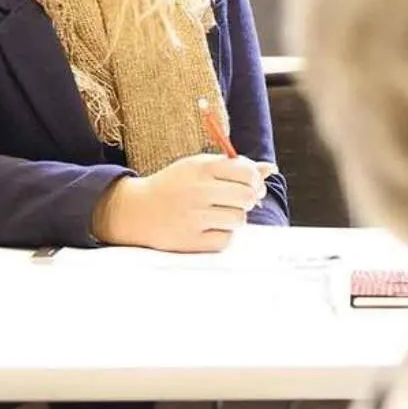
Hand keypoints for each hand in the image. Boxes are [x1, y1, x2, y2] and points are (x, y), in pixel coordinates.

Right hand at [93, 154, 267, 253]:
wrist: (136, 211)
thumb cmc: (175, 186)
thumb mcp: (200, 167)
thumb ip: (235, 167)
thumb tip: (271, 168)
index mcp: (201, 168)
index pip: (246, 171)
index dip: (256, 179)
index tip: (253, 184)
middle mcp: (197, 191)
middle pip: (247, 196)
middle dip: (251, 199)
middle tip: (242, 201)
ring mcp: (192, 218)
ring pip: (239, 219)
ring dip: (236, 217)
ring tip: (221, 214)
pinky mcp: (189, 241)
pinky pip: (225, 239)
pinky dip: (223, 235)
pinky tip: (210, 228)